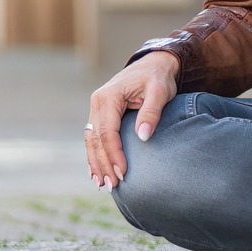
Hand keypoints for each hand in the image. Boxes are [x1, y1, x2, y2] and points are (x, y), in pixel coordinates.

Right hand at [85, 51, 179, 189]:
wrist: (153, 64)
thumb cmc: (158, 77)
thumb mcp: (160, 91)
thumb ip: (151, 112)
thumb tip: (143, 137)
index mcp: (109, 96)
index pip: (108, 131)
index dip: (114, 154)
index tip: (123, 172)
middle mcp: (97, 102)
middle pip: (96, 139)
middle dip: (104, 163)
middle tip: (113, 185)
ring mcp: (96, 108)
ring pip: (91, 140)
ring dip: (97, 163)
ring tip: (102, 184)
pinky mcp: (100, 114)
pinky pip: (94, 137)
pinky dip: (95, 155)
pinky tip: (97, 171)